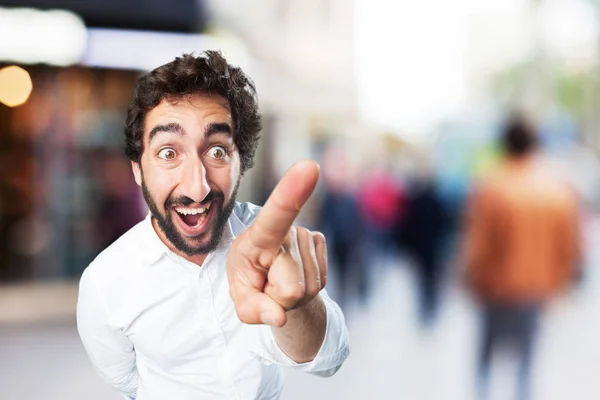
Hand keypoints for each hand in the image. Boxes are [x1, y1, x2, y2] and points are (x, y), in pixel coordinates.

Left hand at [226, 160, 327, 326]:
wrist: (269, 275)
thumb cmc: (249, 280)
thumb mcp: (241, 299)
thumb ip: (254, 310)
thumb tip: (279, 318)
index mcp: (259, 236)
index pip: (276, 216)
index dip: (292, 193)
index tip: (309, 167)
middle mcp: (287, 230)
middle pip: (292, 286)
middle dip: (279, 297)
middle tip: (267, 285)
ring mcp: (307, 236)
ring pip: (307, 287)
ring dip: (291, 294)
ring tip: (278, 280)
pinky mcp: (321, 242)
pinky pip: (320, 282)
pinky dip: (305, 288)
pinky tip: (295, 276)